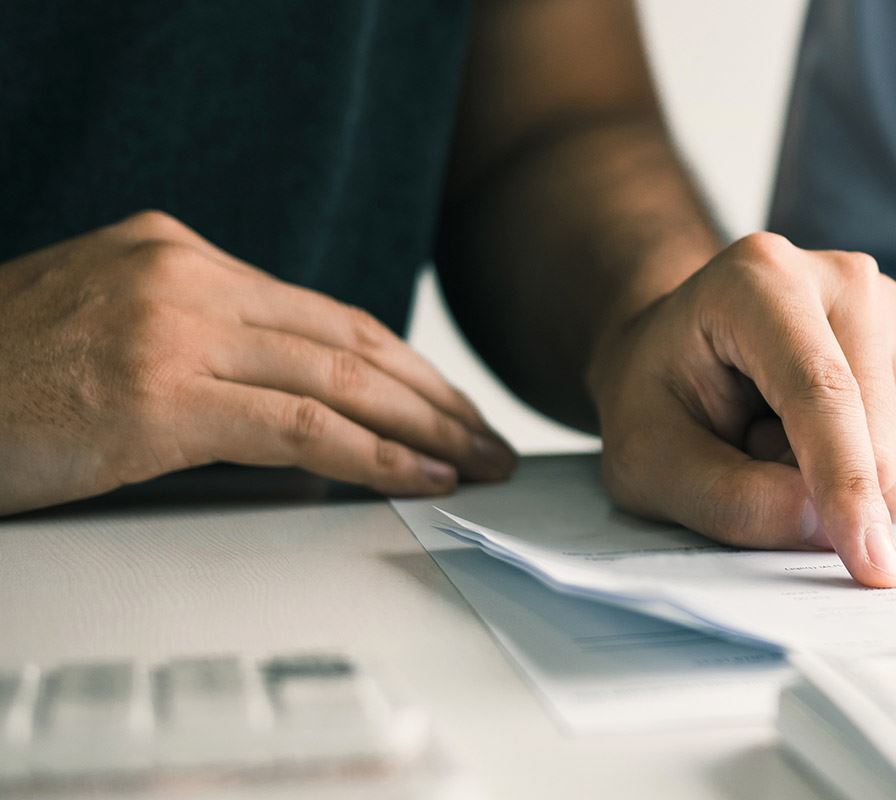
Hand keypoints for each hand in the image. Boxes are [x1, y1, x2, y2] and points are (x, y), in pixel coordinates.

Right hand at [0, 211, 516, 514]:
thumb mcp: (98, 330)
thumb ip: (188, 340)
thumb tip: (287, 390)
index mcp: (170, 252)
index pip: (319, 310)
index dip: (400, 362)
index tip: (447, 400)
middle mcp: (181, 276)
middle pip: (345, 337)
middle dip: (431, 394)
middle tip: (487, 436)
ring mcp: (171, 330)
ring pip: (338, 377)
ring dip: (424, 427)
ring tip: (476, 461)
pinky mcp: (159, 395)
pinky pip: (300, 427)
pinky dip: (374, 455)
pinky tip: (421, 476)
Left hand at [586, 233, 895, 587]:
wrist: (688, 352)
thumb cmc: (664, 400)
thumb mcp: (650, 461)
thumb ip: (728, 499)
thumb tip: (826, 527)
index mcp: (762, 278)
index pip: (821, 390)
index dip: (845, 481)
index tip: (870, 564)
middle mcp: (846, 277)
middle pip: (878, 431)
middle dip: (822, 489)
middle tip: (751, 449)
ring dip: (849, 482)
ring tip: (786, 437)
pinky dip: (884, 479)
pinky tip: (835, 439)